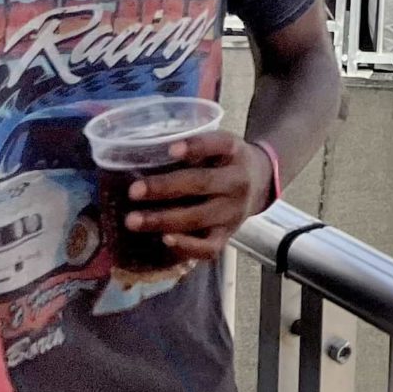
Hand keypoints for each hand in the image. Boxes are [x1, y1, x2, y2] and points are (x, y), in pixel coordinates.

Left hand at [119, 130, 272, 262]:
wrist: (260, 183)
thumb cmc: (225, 162)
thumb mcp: (219, 146)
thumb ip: (194, 148)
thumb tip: (144, 153)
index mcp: (234, 152)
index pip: (218, 144)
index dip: (196, 146)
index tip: (170, 149)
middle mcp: (237, 181)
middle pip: (202, 183)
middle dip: (164, 188)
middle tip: (133, 191)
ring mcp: (234, 211)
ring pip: (199, 217)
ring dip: (163, 220)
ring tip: (133, 221)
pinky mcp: (228, 234)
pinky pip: (208, 246)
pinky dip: (186, 246)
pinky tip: (163, 239)